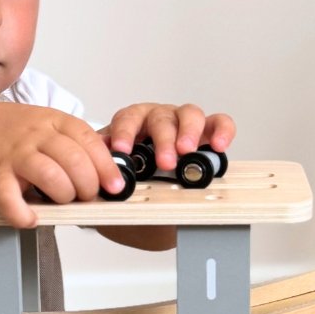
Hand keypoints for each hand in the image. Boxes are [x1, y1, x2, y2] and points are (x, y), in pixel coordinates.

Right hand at [0, 103, 126, 228]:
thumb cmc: (10, 132)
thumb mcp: (46, 123)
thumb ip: (74, 141)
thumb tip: (108, 165)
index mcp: (54, 121)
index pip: (89, 140)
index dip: (106, 166)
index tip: (115, 186)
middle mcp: (36, 135)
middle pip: (74, 161)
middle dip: (87, 186)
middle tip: (85, 197)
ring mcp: (15, 155)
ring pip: (50, 176)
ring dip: (63, 196)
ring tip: (62, 202)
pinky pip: (10, 199)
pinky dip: (22, 214)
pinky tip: (30, 219)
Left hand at [102, 103, 235, 173]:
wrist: (150, 199)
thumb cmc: (132, 180)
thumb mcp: (113, 176)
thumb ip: (104, 170)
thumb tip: (93, 165)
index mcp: (132, 124)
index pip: (127, 119)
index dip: (124, 132)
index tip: (121, 150)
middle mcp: (158, 119)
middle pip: (160, 118)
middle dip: (162, 139)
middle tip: (165, 162)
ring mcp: (183, 123)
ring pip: (189, 114)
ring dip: (189, 132)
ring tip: (187, 152)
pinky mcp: (207, 132)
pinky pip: (218, 123)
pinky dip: (221, 130)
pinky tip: (219, 145)